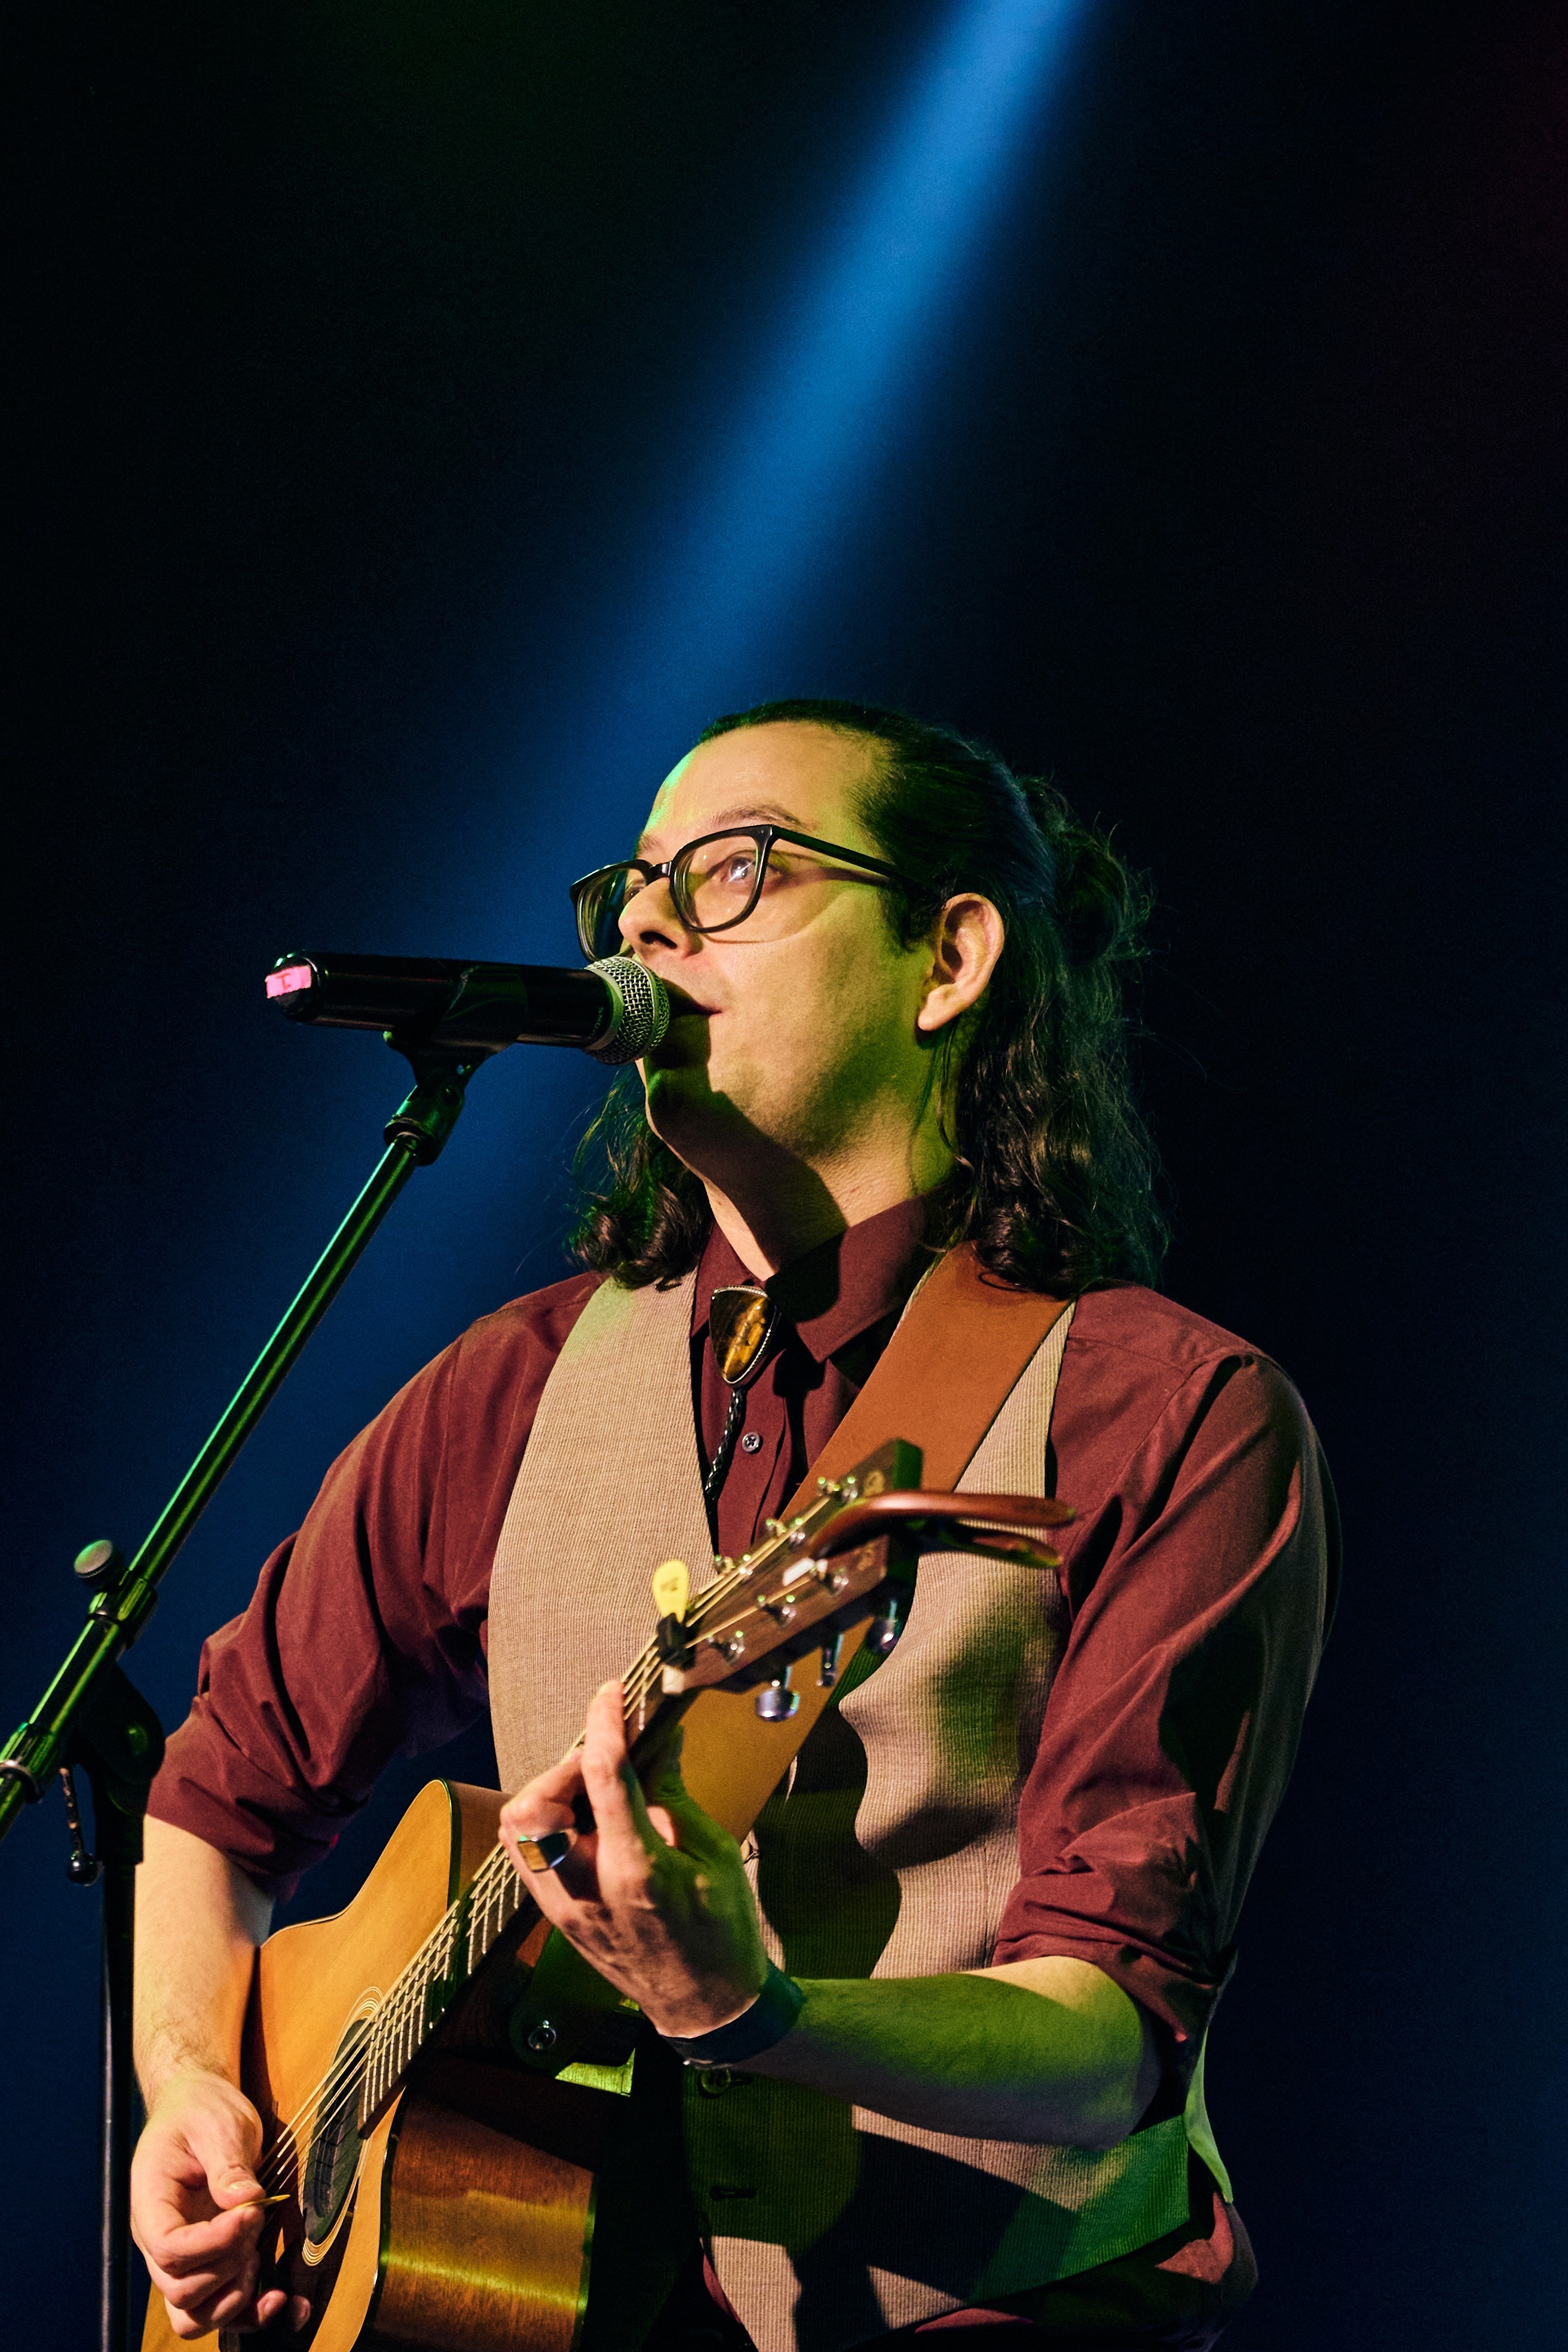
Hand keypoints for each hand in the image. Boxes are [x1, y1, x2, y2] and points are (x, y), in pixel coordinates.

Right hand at [130, 2069, 308, 2337]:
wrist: (197, 2109)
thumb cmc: (201, 2112)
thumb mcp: (216, 2124)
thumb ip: (227, 2163)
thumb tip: (245, 2199)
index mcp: (152, 2204)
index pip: (171, 2249)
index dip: (214, 2242)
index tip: (251, 2213)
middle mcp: (160, 2242)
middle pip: (182, 2289)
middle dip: (229, 2266)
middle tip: (257, 2222)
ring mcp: (183, 2260)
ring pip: (194, 2316)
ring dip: (235, 2302)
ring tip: (263, 2267)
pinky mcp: (208, 2265)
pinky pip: (216, 2310)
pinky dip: (247, 2315)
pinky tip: (280, 2300)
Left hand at [498, 1681, 768, 2037]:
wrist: (703, 2007)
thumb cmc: (722, 1930)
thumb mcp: (712, 1854)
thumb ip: (673, 1795)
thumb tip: (659, 1739)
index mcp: (637, 1871)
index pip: (605, 1779)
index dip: (605, 1725)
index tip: (611, 1692)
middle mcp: (585, 1889)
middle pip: (535, 1804)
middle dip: (566, 1766)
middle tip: (608, 1758)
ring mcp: (562, 1907)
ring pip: (517, 1827)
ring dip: (549, 1792)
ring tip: (594, 1788)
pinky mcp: (554, 1916)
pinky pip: (525, 1852)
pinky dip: (544, 1821)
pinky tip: (583, 1817)